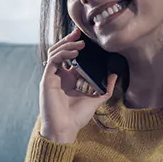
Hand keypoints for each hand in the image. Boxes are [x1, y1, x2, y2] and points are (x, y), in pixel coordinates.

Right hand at [39, 28, 117, 143]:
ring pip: (54, 53)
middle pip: (60, 51)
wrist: (65, 129)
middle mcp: (58, 76)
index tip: (87, 39)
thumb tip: (115, 75)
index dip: (76, 46)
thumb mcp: (95, 99)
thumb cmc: (76, 118)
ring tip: (79, 42)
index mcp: (68, 80)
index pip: (70, 57)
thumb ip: (105, 88)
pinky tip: (74, 51)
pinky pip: (53, 60)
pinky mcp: (47, 79)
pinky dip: (63, 53)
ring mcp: (51, 77)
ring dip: (66, 44)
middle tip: (79, 32)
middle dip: (69, 40)